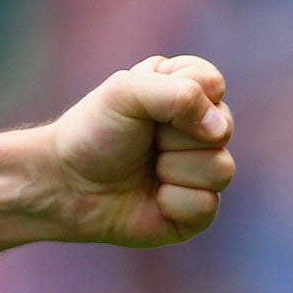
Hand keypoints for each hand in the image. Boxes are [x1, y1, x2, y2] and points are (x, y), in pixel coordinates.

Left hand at [47, 55, 234, 246]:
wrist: (68, 184)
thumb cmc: (94, 132)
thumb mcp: (125, 92)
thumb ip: (178, 94)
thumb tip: (219, 130)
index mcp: (182, 91)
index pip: (212, 83)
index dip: (183, 96)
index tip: (145, 106)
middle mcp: (199, 129)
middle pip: (224, 127)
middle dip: (174, 136)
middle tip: (143, 139)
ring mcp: (202, 170)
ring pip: (221, 168)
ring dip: (173, 169)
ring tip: (148, 169)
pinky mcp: (199, 209)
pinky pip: (207, 205)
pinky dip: (172, 202)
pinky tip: (153, 198)